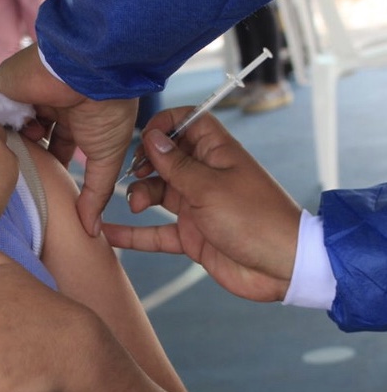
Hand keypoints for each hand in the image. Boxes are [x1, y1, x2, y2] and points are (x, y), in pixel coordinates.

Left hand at [0, 44, 137, 235]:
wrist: (89, 71)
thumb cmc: (106, 110)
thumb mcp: (106, 156)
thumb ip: (96, 194)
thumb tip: (92, 231)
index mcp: (72, 116)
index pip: (56, 146)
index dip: (52, 163)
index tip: (48, 182)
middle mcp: (47, 106)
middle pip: (29, 139)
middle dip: (29, 157)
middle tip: (25, 175)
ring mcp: (24, 96)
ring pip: (9, 129)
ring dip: (17, 142)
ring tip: (26, 150)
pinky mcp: (3, 88)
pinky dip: (1, 128)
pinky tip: (12, 135)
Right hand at [102, 108, 301, 301]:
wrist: (282, 268)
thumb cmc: (255, 220)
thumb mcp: (209, 187)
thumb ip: (175, 165)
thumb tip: (151, 137)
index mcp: (217, 153)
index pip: (188, 123)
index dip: (165, 124)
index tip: (145, 137)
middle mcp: (205, 176)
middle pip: (165, 159)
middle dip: (145, 165)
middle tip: (134, 175)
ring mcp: (198, 206)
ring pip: (158, 193)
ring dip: (140, 196)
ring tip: (136, 206)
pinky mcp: (192, 236)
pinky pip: (157, 232)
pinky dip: (135, 234)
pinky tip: (110, 234)